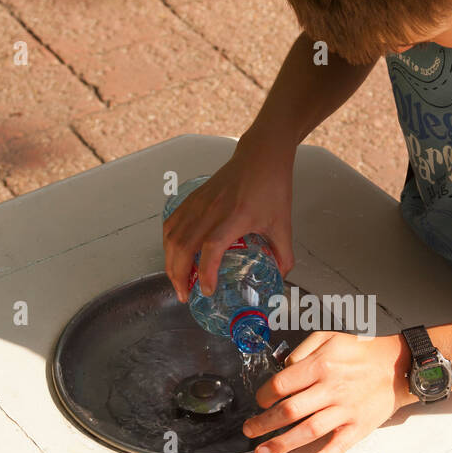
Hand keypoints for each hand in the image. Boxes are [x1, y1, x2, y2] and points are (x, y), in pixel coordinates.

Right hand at [163, 135, 294, 300]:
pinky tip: (173, 257)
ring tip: (178, 281)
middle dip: (179, 276)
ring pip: (172, 237)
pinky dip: (168, 245)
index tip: (207, 290)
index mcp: (236, 216)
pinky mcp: (192, 199)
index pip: (212, 246)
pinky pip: (171, 225)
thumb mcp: (283, 224)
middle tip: (186, 295)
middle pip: (183, 246)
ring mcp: (198, 203)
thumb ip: (284, 254)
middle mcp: (212, 210)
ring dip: (170, 262)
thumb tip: (281, 278)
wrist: (260, 157)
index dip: (205, 271)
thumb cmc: (271, 187)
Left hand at [242, 331, 415, 452]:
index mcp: (321, 365)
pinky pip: (340, 444)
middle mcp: (331, 388)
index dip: (264, 396)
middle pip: (289, 411)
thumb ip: (302, 351)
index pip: (282, 385)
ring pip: (308, 430)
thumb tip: (283, 370)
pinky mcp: (359, 425)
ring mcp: (346, 409)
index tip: (260, 402)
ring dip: (282, 444)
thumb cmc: (362, 353)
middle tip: (249, 431)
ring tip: (263, 452)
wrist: (398, 365)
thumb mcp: (329, 337)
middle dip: (263, 424)